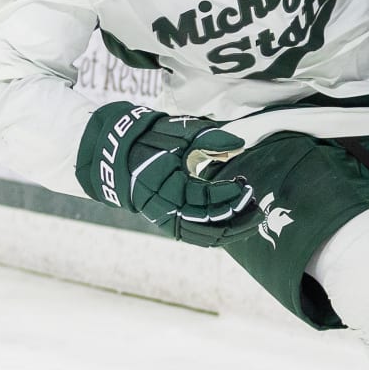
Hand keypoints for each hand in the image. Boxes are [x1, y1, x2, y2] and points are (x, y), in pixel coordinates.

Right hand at [74, 103, 261, 246]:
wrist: (109, 154)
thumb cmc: (143, 139)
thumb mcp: (174, 132)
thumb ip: (207, 138)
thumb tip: (238, 144)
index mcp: (165, 187)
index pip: (205, 199)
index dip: (229, 194)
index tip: (246, 183)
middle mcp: (165, 210)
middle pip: (209, 226)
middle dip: (238, 219)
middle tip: (259, 208)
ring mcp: (166, 219)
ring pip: (204, 237)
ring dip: (231, 230)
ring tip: (252, 219)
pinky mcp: (167, 222)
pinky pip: (196, 236)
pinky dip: (216, 233)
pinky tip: (234, 225)